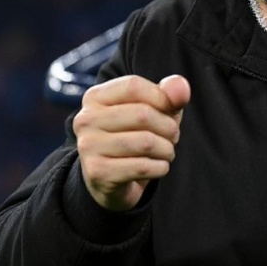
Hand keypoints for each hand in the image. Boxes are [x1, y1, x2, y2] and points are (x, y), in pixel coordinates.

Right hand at [73, 74, 190, 210]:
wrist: (110, 179)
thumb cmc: (135, 134)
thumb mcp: (153, 109)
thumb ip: (169, 93)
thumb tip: (181, 87)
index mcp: (94, 97)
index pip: (133, 86)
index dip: (162, 98)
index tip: (171, 110)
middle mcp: (85, 119)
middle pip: (142, 114)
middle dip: (169, 127)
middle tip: (173, 136)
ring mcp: (88, 147)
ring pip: (146, 142)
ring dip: (167, 149)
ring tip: (167, 152)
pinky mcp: (98, 173)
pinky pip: (143, 167)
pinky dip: (160, 167)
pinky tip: (158, 167)